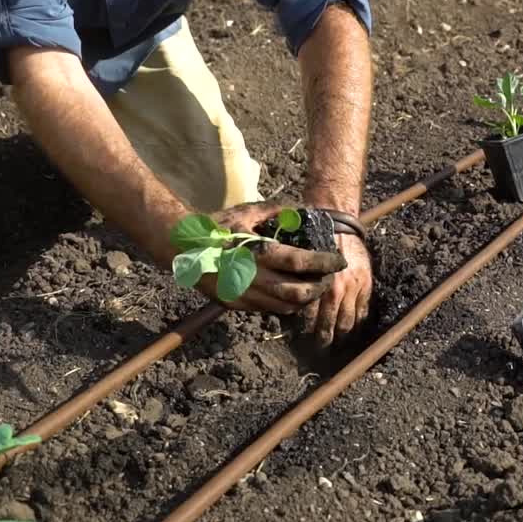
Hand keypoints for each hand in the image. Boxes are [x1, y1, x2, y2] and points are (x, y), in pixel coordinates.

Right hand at [197, 202, 347, 314]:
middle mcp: (253, 278)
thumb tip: (307, 212)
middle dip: (318, 288)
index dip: (324, 264)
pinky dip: (285, 304)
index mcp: (259, 252)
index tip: (338, 260)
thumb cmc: (219, 226)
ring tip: (313, 287)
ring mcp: (244, 295)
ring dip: (304, 300)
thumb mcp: (249, 211)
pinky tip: (291, 293)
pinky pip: (269, 310)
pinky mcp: (237, 305)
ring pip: (285, 307)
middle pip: (298, 293)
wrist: (184, 248)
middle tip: (327, 278)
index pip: (302, 263)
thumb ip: (280, 212)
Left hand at [302, 233, 371, 346]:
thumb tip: (288, 307)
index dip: (304, 334)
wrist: (338, 225)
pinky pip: (363, 312)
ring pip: (346, 323)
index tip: (300, 345)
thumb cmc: (313, 243)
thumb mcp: (300, 263)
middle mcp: (336, 289)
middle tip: (317, 354)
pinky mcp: (366, 286)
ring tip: (335, 350)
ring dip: (340, 338)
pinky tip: (352, 336)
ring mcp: (353, 289)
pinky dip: (357, 326)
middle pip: (328, 325)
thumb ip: (298, 285)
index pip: (309, 318)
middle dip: (322, 342)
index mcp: (317, 284)